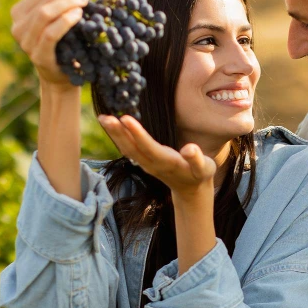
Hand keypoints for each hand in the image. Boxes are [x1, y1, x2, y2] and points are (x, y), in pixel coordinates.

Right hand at [10, 0, 102, 88]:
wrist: (63, 79)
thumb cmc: (67, 46)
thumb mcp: (66, 20)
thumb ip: (72, 0)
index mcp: (22, 11)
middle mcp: (18, 24)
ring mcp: (25, 41)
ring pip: (44, 13)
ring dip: (68, 3)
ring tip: (86, 1)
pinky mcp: (37, 55)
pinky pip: (49, 33)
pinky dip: (65, 21)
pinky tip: (79, 15)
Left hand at [98, 115, 215, 196]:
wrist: (191, 190)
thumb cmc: (200, 175)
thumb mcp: (204, 168)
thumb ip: (197, 159)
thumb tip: (189, 149)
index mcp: (167, 163)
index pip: (149, 147)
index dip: (137, 134)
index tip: (125, 119)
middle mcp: (153, 164)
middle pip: (132, 148)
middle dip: (118, 133)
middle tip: (104, 117)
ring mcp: (146, 164)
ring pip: (127, 149)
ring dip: (114, 134)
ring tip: (103, 118)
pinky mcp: (144, 161)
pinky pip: (128, 149)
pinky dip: (118, 137)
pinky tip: (111, 126)